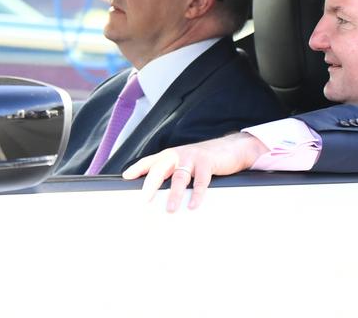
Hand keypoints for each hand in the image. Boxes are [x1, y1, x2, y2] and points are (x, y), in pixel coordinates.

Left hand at [122, 132, 267, 211]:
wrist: (231, 148)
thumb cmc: (204, 159)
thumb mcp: (184, 163)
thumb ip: (171, 173)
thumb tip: (158, 194)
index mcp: (170, 155)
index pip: (150, 161)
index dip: (137, 168)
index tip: (126, 177)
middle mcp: (178, 155)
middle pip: (160, 169)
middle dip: (150, 185)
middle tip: (144, 201)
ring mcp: (192, 158)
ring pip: (179, 177)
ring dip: (174, 194)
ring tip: (170, 209)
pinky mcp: (207, 163)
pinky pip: (200, 182)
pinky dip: (196, 195)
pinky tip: (193, 205)